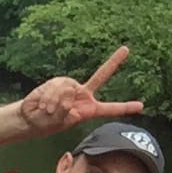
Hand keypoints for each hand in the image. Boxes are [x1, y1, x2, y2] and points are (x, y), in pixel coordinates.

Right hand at [18, 46, 144, 137]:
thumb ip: (66, 109)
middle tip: (126, 49)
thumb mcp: (59, 122)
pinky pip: (57, 86)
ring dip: (55, 102)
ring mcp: (70, 86)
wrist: (30, 117)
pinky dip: (49, 97)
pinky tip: (44, 104)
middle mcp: (82, 94)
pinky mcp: (58, 81)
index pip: (109, 108)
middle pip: (100, 76)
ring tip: (48, 110)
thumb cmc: (46, 123)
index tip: (141, 106)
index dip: (124, 107)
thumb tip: (69, 91)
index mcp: (88, 110)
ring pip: (68, 89)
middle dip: (114, 62)